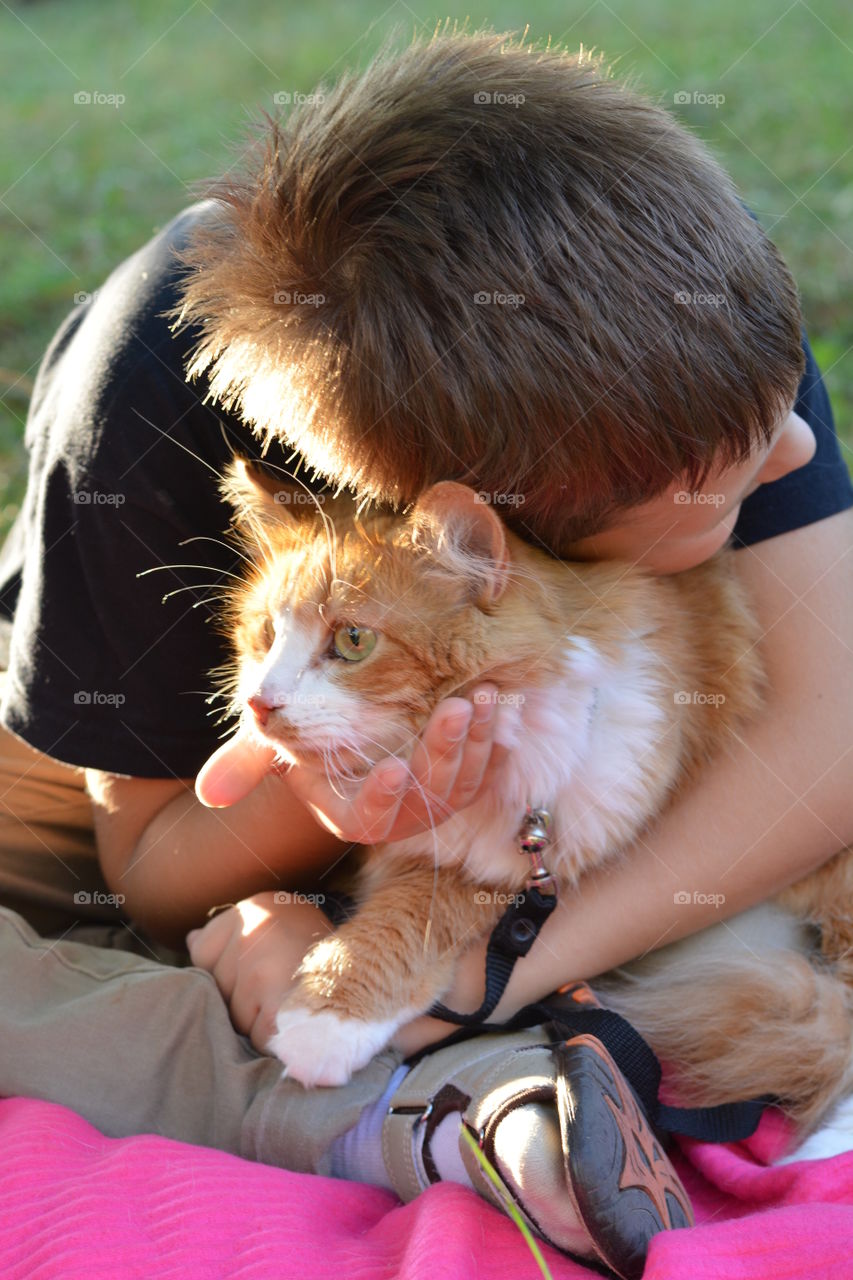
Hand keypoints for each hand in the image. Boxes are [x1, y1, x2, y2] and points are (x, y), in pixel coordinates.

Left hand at [186, 892, 332, 1051]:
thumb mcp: (279, 933)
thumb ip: (228, 937)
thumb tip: (188, 939)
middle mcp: (256, 924)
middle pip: (214, 984)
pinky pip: (257, 1034)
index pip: (201, 950)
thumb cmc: (326, 961)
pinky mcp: (273, 997)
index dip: (228, 974)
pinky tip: (301, 1021)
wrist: (382, 969)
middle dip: (240, 999)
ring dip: (258, 1021)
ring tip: (295, 1004)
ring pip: (233, 1013)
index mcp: (257, 905)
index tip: (265, 972)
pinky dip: (277, 1039)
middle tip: (283, 989)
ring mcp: (262, 960)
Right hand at [196, 684, 507, 844]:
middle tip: (458, 708)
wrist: (342, 726)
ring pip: (463, 785)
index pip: (367, 820)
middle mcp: (395, 816)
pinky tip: (503, 709)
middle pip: (427, 798)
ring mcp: (431, 801)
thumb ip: (246, 763)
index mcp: (348, 813)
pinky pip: (486, 771)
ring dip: (478, 743)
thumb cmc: (305, 734)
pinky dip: (496, 742)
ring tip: (484, 697)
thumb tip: (212, 793)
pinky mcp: (460, 781)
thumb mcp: (273, 742)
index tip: (393, 768)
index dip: (381, 799)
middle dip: (445, 753)